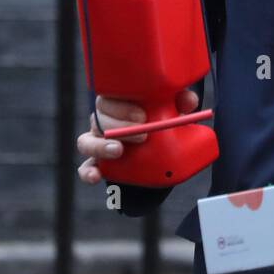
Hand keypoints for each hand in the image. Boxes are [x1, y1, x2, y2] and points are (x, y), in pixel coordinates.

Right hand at [76, 89, 200, 183]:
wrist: (157, 156)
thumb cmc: (159, 124)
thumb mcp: (171, 111)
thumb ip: (178, 102)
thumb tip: (188, 100)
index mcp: (116, 104)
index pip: (107, 98)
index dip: (121, 106)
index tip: (142, 115)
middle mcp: (103, 122)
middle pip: (98, 119)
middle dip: (118, 126)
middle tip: (142, 134)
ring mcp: (98, 143)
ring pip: (87, 141)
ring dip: (100, 146)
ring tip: (118, 150)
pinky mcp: (98, 164)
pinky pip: (85, 167)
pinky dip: (88, 171)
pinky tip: (96, 175)